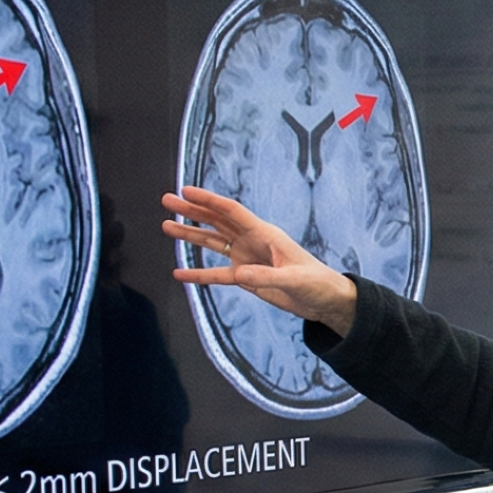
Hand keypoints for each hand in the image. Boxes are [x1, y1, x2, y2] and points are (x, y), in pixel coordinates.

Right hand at [161, 185, 359, 333]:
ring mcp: (248, 258)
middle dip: (192, 210)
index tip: (186, 191)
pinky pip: (217, 274)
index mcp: (265, 234)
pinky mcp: (246, 277)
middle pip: (217, 221)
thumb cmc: (317, 283)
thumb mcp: (294, 279)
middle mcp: (253, 241)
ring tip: (166, 226)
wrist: (325, 301)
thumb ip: (266, 277)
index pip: (232, 211)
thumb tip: (238, 275)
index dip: (208, 201)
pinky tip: (179, 274)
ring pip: (213, 242)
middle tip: (167, 201)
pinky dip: (198, 274)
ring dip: (191, 234)